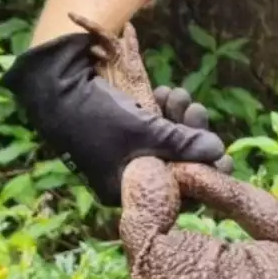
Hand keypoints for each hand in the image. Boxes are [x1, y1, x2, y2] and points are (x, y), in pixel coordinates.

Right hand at [0, 33, 227, 205]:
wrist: (53, 85)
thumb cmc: (98, 116)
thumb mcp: (145, 133)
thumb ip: (183, 144)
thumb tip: (218, 151)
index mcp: (127, 192)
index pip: (177, 193)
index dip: (204, 174)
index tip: (225, 158)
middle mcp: (127, 177)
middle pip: (175, 165)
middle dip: (192, 137)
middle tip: (198, 112)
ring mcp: (124, 154)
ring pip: (166, 143)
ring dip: (179, 118)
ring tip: (180, 95)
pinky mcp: (122, 132)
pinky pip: (153, 129)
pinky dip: (163, 111)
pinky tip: (166, 93)